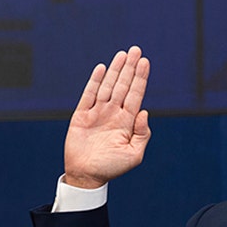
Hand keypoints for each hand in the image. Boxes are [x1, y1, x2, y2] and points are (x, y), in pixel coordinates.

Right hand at [64, 46, 150, 188]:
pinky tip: (102, 68)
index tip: (145, 62)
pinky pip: (88, 95)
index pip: (135, 95)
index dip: (140, 78)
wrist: (87, 176)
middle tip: (136, 49)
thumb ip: (142, 134)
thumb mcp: (134, 154)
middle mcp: (113, 114)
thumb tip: (144, 112)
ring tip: (122, 54)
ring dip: (115, 70)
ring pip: (108, 86)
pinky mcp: (81, 116)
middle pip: (123, 85)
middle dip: (129, 68)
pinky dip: (95, 81)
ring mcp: (98, 113)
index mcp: (127, 122)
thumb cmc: (112, 168)